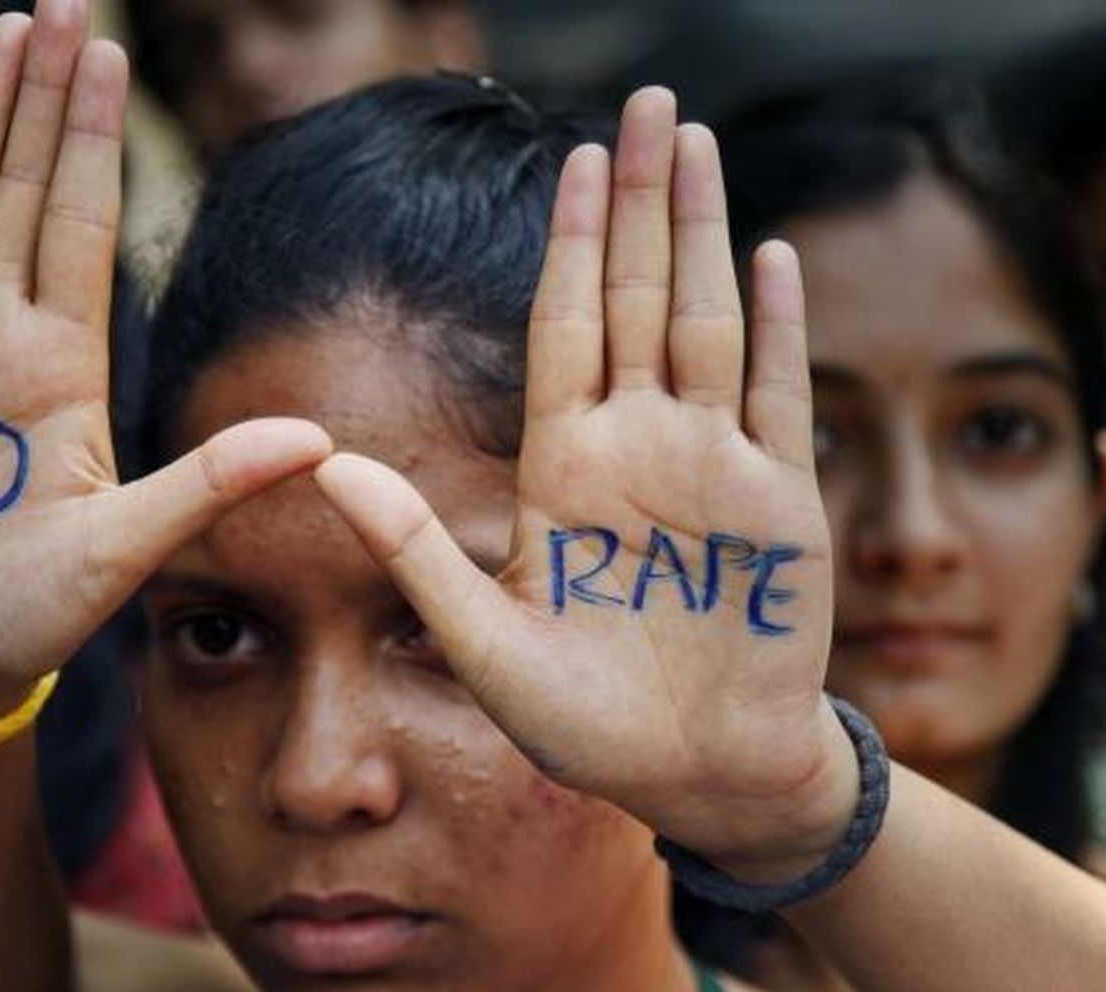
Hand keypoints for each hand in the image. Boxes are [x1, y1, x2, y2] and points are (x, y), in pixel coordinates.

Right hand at [0, 0, 329, 719]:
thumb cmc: (28, 615)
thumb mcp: (128, 545)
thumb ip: (211, 481)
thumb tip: (321, 440)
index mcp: (62, 364)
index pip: (82, 225)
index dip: (91, 142)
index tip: (109, 60)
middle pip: (21, 189)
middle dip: (41, 98)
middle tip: (62, 2)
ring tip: (4, 33)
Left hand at [314, 89, 857, 876]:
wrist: (699, 774)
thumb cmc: (589, 726)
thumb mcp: (487, 648)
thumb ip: (415, 554)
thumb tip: (324, 467)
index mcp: (565, 468)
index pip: (567, 327)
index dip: (572, 244)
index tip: (572, 158)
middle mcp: (639, 448)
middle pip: (641, 298)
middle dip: (642, 201)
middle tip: (648, 102)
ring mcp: (714, 467)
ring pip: (709, 322)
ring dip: (704, 232)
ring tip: (698, 144)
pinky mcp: (781, 501)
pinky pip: (779, 394)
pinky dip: (778, 326)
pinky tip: (769, 253)